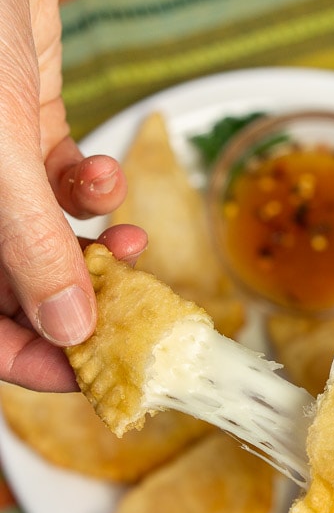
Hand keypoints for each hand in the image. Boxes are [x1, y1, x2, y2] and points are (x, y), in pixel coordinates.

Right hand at [0, 0, 142, 391]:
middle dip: (83, 304)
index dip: (34, 361)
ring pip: (48, 244)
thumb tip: (70, 329)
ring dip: (97, 251)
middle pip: (21, 293)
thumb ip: (31, 248)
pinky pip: (61, 187)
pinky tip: (102, 174)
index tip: (93, 372)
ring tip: (130, 249)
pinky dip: (91, 189)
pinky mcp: (24, 140)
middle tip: (132, 314)